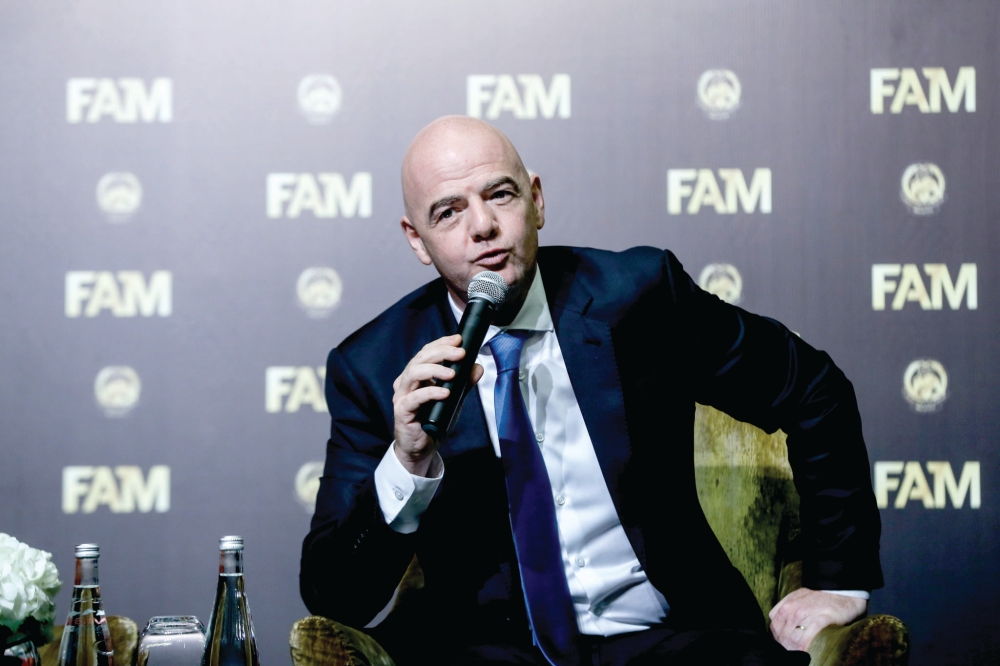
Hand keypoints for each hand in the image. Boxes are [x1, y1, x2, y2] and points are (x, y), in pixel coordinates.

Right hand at [392, 334, 483, 475]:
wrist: (422, 447)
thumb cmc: (434, 421)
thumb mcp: (454, 399)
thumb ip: (464, 383)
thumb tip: (477, 367)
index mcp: (416, 375)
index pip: (426, 352)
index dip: (441, 343)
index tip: (458, 339)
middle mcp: (407, 382)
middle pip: (420, 358)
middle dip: (441, 352)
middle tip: (460, 353)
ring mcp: (403, 396)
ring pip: (413, 373)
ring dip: (435, 369)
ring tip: (453, 372)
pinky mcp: (403, 411)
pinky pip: (415, 398)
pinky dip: (431, 392)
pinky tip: (446, 392)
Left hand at [769, 588, 866, 650]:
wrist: (843, 596)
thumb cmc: (819, 600)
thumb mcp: (798, 598)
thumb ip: (786, 609)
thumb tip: (776, 628)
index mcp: (786, 605)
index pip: (774, 626)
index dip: (778, 638)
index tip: (783, 645)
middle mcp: (793, 608)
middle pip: (783, 635)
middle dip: (786, 646)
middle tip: (791, 653)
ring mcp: (806, 613)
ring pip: (794, 638)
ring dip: (794, 649)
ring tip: (798, 655)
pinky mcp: (821, 619)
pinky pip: (809, 636)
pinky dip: (805, 647)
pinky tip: (805, 652)